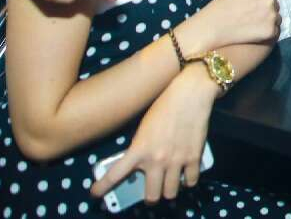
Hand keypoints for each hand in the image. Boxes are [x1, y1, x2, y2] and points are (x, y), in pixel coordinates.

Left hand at [90, 69, 215, 203]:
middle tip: (150, 192)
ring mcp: (176, 161)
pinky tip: (185, 174)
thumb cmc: (164, 104)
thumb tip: (141, 165)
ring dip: (169, 190)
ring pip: (171, 193)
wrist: (190, 93)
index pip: (115, 175)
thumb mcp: (144, 127)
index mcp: (139, 150)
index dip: (102, 188)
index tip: (95, 194)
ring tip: (169, 183)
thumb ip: (141, 148)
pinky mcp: (194, 157)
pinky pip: (191, 181)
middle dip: (149, 197)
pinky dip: (188, 180)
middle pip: (151, 196)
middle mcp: (156, 160)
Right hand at [192, 0, 279, 49]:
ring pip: (277, 20)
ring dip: (270, 23)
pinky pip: (274, 32)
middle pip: (276, 7)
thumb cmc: (219, 9)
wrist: (213, 27)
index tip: (263, 7)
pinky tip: (256, 36)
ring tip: (255, 28)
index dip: (268, 0)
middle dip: (268, 12)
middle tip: (256, 19)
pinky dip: (268, 34)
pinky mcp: (271, 31)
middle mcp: (269, 0)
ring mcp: (272, 16)